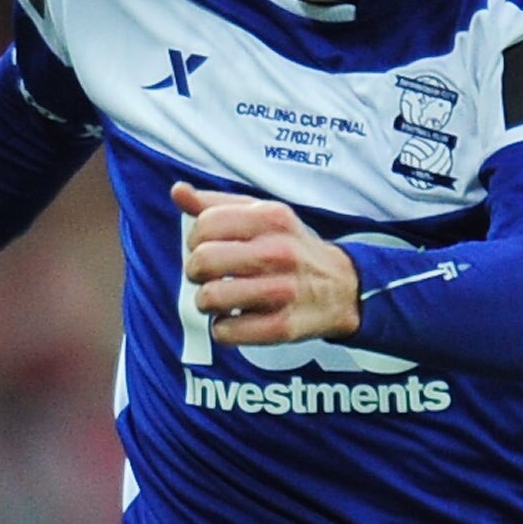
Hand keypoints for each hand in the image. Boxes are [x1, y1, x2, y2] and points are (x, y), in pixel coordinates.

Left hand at [174, 182, 359, 345]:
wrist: (344, 288)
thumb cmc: (292, 248)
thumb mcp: (264, 216)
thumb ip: (219, 204)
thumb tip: (178, 191)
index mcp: (271, 218)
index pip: (205, 225)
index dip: (194, 239)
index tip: (204, 248)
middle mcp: (279, 252)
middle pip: (203, 261)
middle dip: (195, 271)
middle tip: (206, 276)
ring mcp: (283, 291)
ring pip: (210, 298)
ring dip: (206, 302)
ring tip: (219, 299)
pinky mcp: (283, 327)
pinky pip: (226, 331)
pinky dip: (222, 328)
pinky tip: (235, 319)